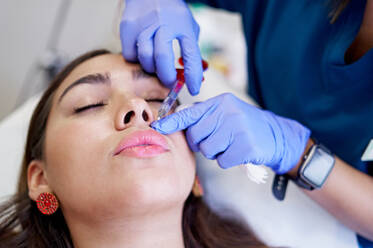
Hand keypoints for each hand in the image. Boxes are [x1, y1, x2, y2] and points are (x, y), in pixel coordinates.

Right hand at [120, 0, 202, 94]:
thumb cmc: (172, 14)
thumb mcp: (188, 28)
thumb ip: (192, 52)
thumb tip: (195, 79)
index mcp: (183, 25)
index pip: (191, 54)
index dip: (193, 76)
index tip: (193, 89)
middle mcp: (163, 23)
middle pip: (162, 58)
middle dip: (167, 77)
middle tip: (169, 82)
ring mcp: (144, 25)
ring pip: (144, 58)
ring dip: (151, 68)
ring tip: (156, 64)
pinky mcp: (128, 28)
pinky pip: (130, 55)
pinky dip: (137, 60)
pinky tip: (143, 52)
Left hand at [151, 93, 310, 173]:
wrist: (277, 135)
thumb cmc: (245, 126)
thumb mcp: (226, 113)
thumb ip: (204, 115)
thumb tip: (176, 121)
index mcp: (221, 103)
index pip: (190, 113)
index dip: (172, 122)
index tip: (157, 127)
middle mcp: (228, 113)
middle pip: (196, 136)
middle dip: (202, 143)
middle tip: (218, 140)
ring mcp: (238, 129)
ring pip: (208, 150)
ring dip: (216, 152)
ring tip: (230, 145)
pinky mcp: (246, 146)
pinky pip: (222, 160)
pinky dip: (228, 160)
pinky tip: (239, 152)